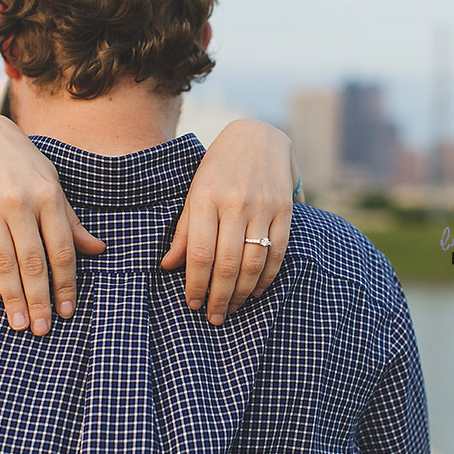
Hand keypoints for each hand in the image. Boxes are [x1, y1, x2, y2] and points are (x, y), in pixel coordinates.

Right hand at [0, 115, 105, 335]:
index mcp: (48, 197)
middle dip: (40, 298)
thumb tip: (99, 250)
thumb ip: (72, 220)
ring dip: (11, 296)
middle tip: (42, 330)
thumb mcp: (53, 184)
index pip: (62, 249)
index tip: (67, 312)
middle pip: (33, 260)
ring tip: (18, 324)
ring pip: (2, 260)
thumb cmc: (25, 163)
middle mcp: (20, 202)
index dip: (65, 283)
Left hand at [161, 119, 297, 324]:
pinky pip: (277, 252)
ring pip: (253, 262)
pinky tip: (256, 291)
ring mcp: (263, 206)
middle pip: (227, 263)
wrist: (258, 136)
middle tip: (213, 317)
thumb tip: (168, 266)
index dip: (196, 284)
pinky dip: (267, 277)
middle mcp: (235, 203)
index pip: (200, 253)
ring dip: (242, 292)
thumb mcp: (194, 192)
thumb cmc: (218, 168)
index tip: (192, 304)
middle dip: (219, 297)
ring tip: (232, 309)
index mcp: (206, 197)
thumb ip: (184, 230)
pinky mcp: (284, 209)